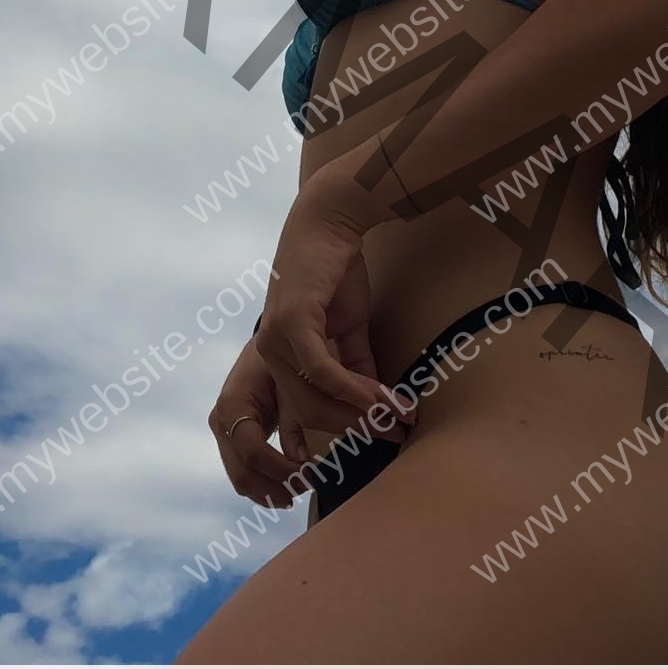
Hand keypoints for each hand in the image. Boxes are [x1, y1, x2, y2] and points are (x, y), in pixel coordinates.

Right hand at [208, 338, 304, 507]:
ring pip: (241, 480)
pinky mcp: (231, 439)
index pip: (253, 452)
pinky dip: (266, 484)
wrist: (265, 344)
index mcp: (232, 405)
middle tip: (310, 487)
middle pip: (243, 475)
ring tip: (302, 490)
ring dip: (272, 492)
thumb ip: (296, 417)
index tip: (311, 474)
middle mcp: (221, 422)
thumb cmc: (279, 357)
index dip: (282, 470)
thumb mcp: (290, 380)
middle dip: (277, 488)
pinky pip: (244, 472)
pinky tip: (289, 487)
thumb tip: (307, 456)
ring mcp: (223, 432)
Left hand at [251, 138, 415, 432]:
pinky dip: (353, 390)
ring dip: (361, 413)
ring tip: (398, 418)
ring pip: (315, 399)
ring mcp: (275, 339)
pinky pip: (322, 372)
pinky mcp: (291, 324)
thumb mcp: (349, 326)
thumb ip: (356, 364)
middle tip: (396, 434)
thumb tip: (376, 402)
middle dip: (356, 429)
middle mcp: (268, 353)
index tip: (371, 448)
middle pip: (309, 413)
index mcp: (279, 356)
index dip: (331, 438)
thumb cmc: (335, 269)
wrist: (330, 220)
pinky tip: (381, 399)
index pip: (298, 412)